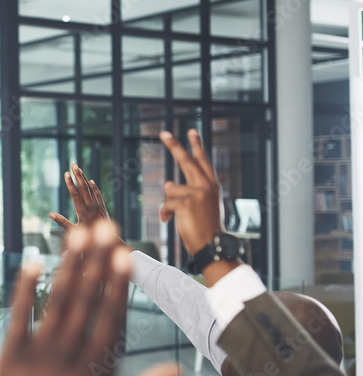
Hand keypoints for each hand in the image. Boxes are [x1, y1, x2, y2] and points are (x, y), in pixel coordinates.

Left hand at [0, 223, 178, 375]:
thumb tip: (178, 370)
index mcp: (98, 370)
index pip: (112, 317)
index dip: (118, 284)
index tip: (125, 254)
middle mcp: (71, 356)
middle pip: (87, 300)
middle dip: (96, 262)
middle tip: (104, 227)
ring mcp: (40, 355)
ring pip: (57, 303)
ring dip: (68, 267)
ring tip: (77, 235)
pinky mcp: (12, 357)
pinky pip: (19, 318)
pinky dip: (25, 290)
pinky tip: (33, 263)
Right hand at [49, 163, 111, 232]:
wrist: (108, 241)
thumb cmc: (88, 238)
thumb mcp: (73, 231)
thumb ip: (62, 222)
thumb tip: (50, 214)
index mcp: (82, 211)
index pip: (75, 193)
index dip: (70, 183)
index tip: (66, 174)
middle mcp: (91, 206)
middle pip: (83, 187)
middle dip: (78, 175)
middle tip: (73, 164)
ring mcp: (98, 206)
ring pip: (90, 189)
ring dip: (84, 178)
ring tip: (79, 169)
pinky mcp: (103, 207)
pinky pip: (98, 194)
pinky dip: (94, 187)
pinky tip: (91, 181)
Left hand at [158, 130, 224, 254]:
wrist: (212, 244)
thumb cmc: (205, 227)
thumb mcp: (200, 205)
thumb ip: (186, 191)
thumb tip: (167, 183)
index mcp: (211, 185)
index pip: (203, 161)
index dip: (196, 146)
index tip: (191, 131)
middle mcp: (206, 186)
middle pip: (186, 161)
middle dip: (174, 146)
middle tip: (163, 133)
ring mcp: (198, 193)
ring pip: (170, 190)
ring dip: (168, 204)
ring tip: (178, 217)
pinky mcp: (187, 202)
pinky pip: (166, 204)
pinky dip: (165, 214)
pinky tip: (170, 221)